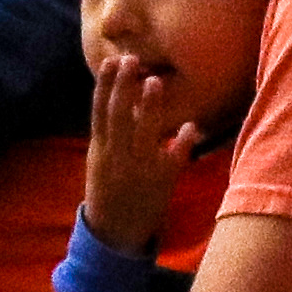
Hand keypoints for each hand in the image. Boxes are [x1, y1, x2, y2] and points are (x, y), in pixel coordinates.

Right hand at [82, 40, 212, 245]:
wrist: (114, 233)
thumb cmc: (111, 189)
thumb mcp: (103, 160)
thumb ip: (113, 132)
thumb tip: (126, 98)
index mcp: (100, 149)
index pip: (99, 111)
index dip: (104, 85)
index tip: (110, 60)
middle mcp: (116, 156)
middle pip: (117, 115)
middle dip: (122, 86)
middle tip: (131, 58)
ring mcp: (138, 169)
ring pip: (142, 133)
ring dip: (149, 107)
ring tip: (155, 81)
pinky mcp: (160, 182)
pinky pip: (173, 159)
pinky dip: (182, 142)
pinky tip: (192, 126)